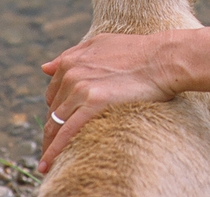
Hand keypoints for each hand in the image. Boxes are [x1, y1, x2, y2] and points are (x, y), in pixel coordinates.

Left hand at [39, 30, 180, 172]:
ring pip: (56, 123)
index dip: (56, 110)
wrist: (164, 58)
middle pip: (53, 110)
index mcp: (71, 61)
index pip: (53, 93)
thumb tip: (45, 68)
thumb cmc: (139, 51)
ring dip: (50, 144)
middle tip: (54, 146)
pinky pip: (67, 132)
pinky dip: (55, 150)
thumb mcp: (101, 44)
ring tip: (48, 161)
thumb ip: (72, 55)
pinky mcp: (94, 103)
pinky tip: (48, 164)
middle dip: (53, 128)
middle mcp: (71, 73)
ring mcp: (81, 88)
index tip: (61, 124)